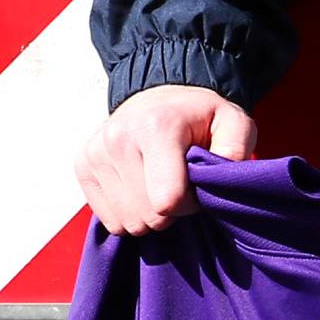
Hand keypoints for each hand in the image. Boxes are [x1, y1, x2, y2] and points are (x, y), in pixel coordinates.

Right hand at [76, 84, 256, 234]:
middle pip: (147, 217)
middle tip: (177, 185)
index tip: (195, 185)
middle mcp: (118, 137)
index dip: (189, 205)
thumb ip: (236, 149)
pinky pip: (109, 220)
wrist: (160, 96)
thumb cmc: (199, 117)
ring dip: (148, 214)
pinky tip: (138, 188)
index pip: (167, 202)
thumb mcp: (233, 123)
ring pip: (127, 223)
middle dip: (169, 212)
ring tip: (157, 185)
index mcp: (156, 127)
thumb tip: (222, 175)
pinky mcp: (83, 165)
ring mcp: (96, 152)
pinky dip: (127, 212)